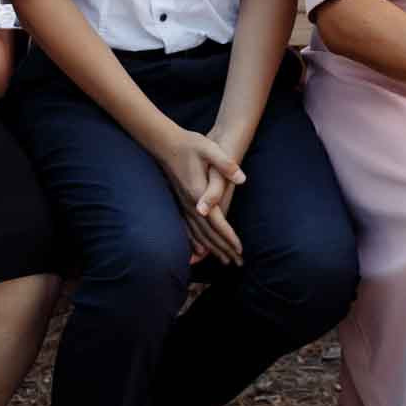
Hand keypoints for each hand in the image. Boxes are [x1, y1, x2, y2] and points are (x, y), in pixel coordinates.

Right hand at [148, 124, 244, 265]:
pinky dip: (195, 241)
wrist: (164, 142)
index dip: (229, 237)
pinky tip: (199, 250)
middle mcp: (190, 203)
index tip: (240, 250)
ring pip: (198, 233)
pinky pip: (188, 228)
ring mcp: (182, 204)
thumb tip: (241, 178)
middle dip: (223, 249)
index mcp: (198, 193)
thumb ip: (225, 164)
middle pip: (208, 233)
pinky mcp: (180, 201)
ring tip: (223, 260)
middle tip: (238, 263)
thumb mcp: (209, 149)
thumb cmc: (189, 144)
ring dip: (211, 248)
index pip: (217, 222)